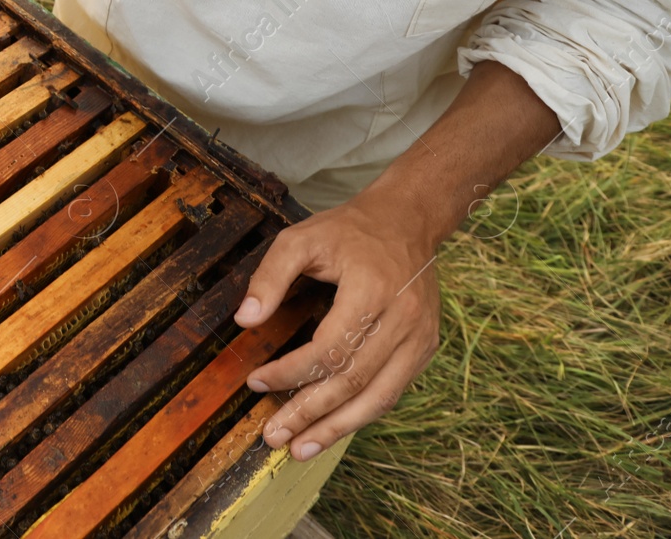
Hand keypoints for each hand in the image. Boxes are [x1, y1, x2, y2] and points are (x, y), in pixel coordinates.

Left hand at [234, 189, 441, 461]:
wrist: (407, 221)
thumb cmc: (348, 231)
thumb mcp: (300, 238)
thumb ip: (270, 277)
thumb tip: (244, 321)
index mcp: (372, 290)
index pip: (329, 349)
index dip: (290, 373)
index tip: (256, 382)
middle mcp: (403, 319)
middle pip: (353, 381)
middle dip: (310, 414)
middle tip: (274, 437)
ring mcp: (420, 338)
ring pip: (378, 397)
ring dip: (337, 428)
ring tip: (300, 448)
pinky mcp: (425, 348)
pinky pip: (392, 392)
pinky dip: (360, 413)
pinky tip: (332, 427)